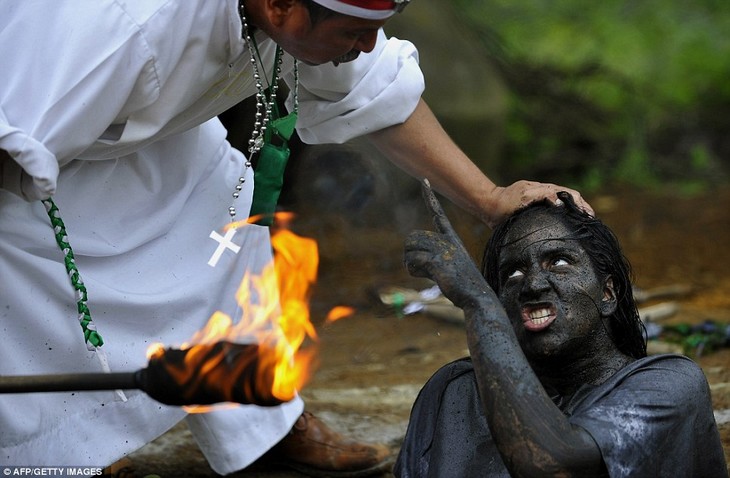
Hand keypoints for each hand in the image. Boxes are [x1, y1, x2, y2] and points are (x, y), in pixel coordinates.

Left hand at [404, 180, 491, 309]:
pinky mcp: (437, 261)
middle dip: (410, 253)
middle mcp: (447, 240)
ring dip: (412, 264)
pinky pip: (412, 260)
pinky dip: (415, 271)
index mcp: (452, 239)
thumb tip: (415, 260)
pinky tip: (428, 277)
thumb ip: (436, 259)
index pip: (438, 214)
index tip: (424, 181)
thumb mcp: (451, 267)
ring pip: (409, 248)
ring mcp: (442, 249)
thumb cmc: (465, 286)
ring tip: (428, 274)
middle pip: (412, 237)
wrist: (478, 297)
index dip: (429, 197)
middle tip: (424, 268)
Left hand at [485, 180, 592, 227]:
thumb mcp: (523, 196)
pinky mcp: (535, 207)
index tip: (588, 214)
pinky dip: (565, 213)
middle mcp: (544, 193)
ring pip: (563, 202)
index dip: (579, 203)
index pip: (568, 194)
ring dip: (576, 209)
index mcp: (543, 190)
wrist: (489, 206)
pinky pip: (554, 208)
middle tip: (591, 218)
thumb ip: (542, 194)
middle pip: (569, 196)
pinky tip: (570, 223)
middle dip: (582, 206)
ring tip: (586, 220)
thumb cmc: (504, 204)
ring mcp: (540, 199)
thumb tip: (559, 200)